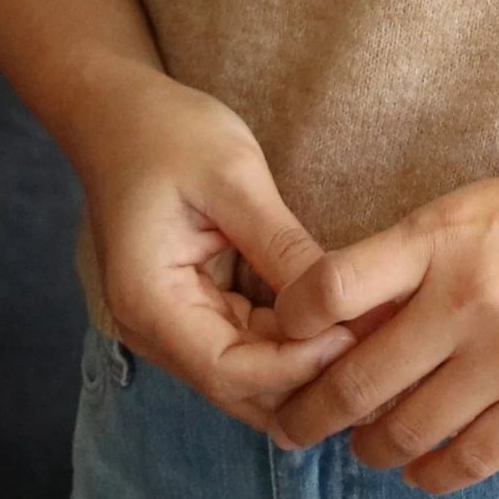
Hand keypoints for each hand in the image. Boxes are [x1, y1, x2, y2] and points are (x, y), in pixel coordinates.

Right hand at [67, 61, 354, 428]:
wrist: (120, 114)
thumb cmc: (168, 132)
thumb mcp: (231, 176)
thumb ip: (279, 244)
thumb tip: (336, 304)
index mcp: (150, 303)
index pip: (230, 370)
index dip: (296, 365)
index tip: (355, 333)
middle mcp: (156, 330)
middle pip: (241, 385)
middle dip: (307, 373)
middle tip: (378, 344)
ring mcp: (174, 323)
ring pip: (251, 370)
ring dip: (305, 357)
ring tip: (370, 331)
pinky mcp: (196, 307)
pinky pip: (249, 337)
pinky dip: (292, 332)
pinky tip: (341, 316)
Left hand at [267, 147, 498, 491]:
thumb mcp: (474, 208)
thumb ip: (409, 260)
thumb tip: (337, 325)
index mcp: (442, 235)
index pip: (332, 288)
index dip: (293, 322)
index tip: (283, 338)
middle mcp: (468, 297)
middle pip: (356, 381)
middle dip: (310, 413)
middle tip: (291, 424)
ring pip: (404, 433)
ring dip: (369, 447)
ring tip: (362, 442)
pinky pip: (467, 462)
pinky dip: (429, 473)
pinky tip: (418, 464)